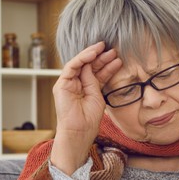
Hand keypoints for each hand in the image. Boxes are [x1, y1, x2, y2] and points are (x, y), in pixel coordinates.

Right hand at [51, 42, 121, 174]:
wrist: (80, 131)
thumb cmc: (89, 119)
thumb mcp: (97, 96)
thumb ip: (95, 80)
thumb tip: (93, 64)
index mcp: (86, 88)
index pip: (96, 72)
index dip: (106, 65)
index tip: (117, 58)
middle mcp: (76, 84)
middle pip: (89, 67)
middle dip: (101, 58)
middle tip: (113, 50)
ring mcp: (68, 83)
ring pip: (80, 63)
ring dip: (92, 54)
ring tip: (105, 49)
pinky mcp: (62, 84)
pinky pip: (72, 66)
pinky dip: (82, 58)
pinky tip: (93, 54)